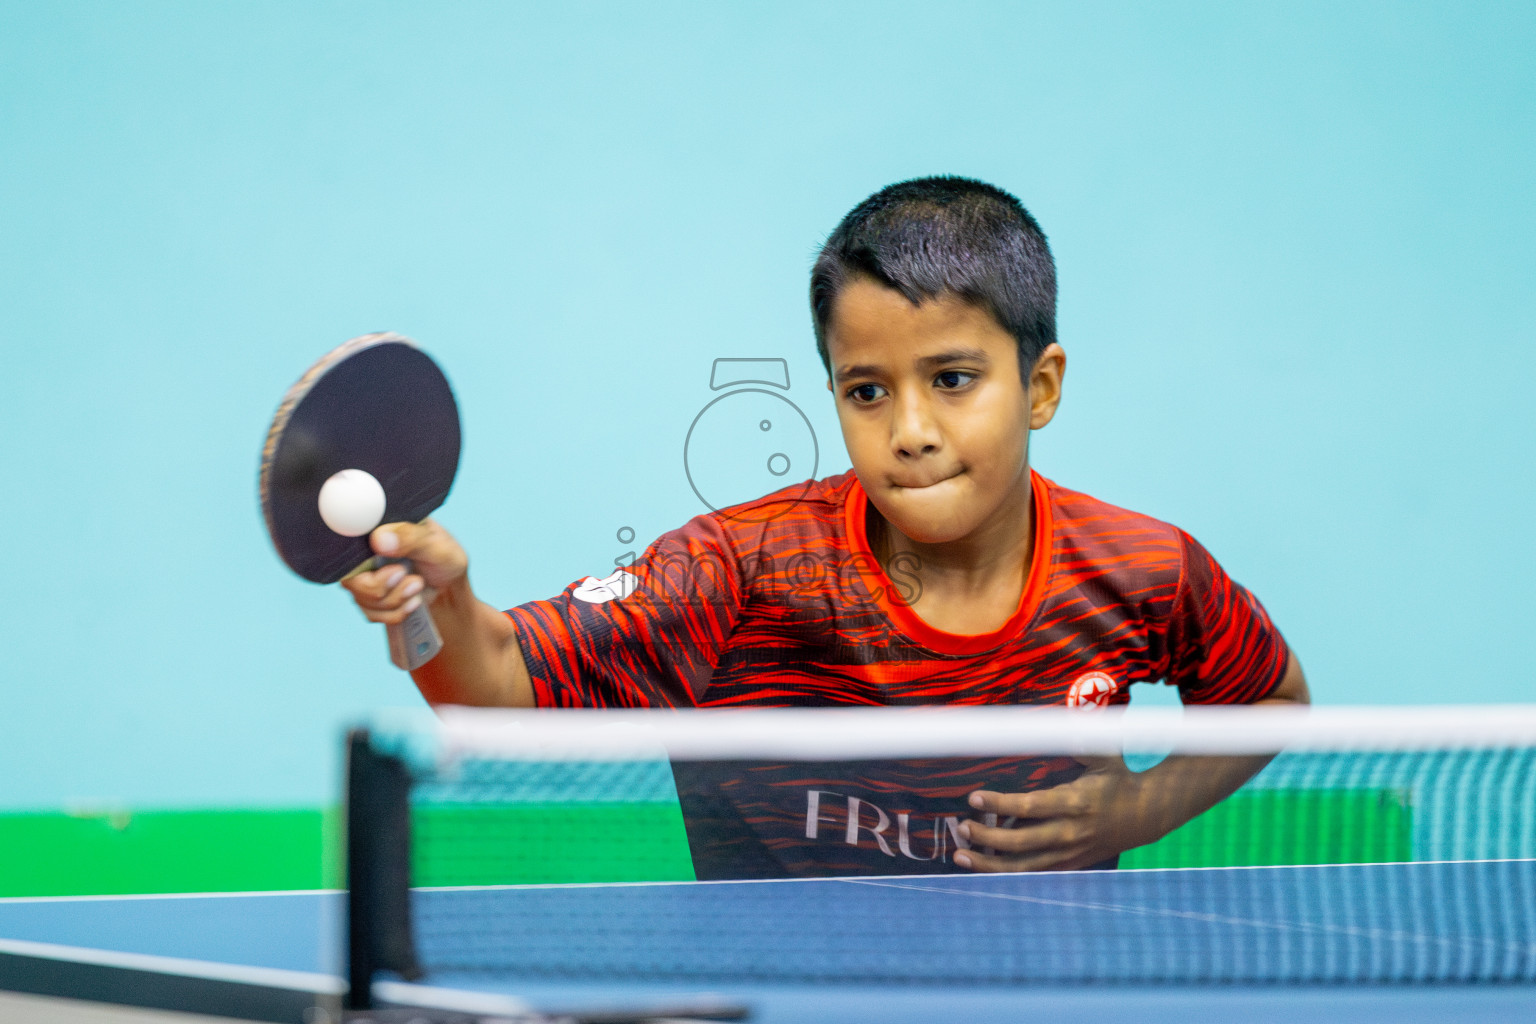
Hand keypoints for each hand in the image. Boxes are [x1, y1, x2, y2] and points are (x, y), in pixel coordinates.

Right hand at [341, 519, 467, 627]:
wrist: (449, 592)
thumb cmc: (446, 562)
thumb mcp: (438, 546)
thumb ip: (411, 539)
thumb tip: (379, 539)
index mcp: (380, 527)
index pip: (351, 536)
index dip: (361, 557)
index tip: (395, 568)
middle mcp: (365, 551)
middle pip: (349, 575)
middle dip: (381, 587)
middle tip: (411, 578)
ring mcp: (363, 575)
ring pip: (361, 598)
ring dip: (394, 600)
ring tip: (418, 586)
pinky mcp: (367, 598)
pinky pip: (370, 613)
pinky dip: (395, 613)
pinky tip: (413, 602)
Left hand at [955, 756, 1158, 871]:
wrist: (1148, 814)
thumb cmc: (1121, 777)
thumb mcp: (1105, 754)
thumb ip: (1080, 740)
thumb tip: (1059, 720)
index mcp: (1075, 803)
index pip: (1029, 807)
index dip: (999, 804)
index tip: (973, 797)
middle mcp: (1070, 832)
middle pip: (1020, 841)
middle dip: (987, 837)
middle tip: (962, 827)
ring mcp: (1070, 853)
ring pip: (1024, 866)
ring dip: (990, 864)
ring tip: (960, 856)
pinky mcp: (1071, 864)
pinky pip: (1035, 873)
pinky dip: (1007, 873)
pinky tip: (983, 867)